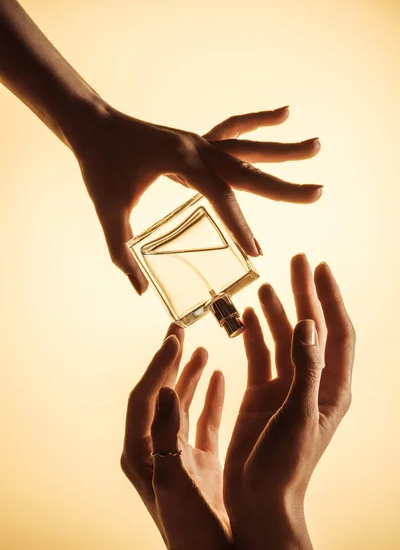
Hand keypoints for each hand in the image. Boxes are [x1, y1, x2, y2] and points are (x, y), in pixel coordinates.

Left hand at [69, 104, 321, 293]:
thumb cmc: (99, 165)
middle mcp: (198, 147)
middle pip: (248, 169)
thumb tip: (139, 289)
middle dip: (284, 186)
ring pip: (249, 145)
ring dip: (283, 149)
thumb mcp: (108, 211)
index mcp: (181, 161)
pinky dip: (258, 122)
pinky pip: (234, 129)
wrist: (92, 125)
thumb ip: (122, 252)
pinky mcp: (197, 141)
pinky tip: (284, 114)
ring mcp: (200, 141)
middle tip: (319, 193)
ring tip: (317, 147)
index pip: (220, 197)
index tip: (256, 250)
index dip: (239, 225)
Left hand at [120, 323, 232, 549]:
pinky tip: (219, 377)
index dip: (158, 365)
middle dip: (168, 361)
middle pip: (159, 394)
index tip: (173, 338)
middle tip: (178, 330)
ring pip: (181, 405)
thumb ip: (167, 434)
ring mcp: (178, 455)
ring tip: (200, 348)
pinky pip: (202, 420)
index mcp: (141, 453)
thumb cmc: (190, 531)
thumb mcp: (175, 481)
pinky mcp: (199, 463)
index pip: (144, 397)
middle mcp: (155, 450)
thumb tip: (165, 389)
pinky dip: (209, 397)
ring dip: (189, 375)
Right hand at [223, 255, 355, 549]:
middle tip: (296, 260)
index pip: (337, 332)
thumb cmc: (286, 465)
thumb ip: (305, 367)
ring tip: (264, 285)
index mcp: (331, 387)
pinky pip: (259, 354)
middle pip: (310, 327)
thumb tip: (309, 323)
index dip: (330, 298)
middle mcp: (311, 381)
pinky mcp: (261, 393)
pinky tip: (247, 315)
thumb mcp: (299, 414)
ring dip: (276, 310)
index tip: (319, 268)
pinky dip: (254, 333)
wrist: (260, 499)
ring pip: (283, 337)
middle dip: (304, 293)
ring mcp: (285, 386)